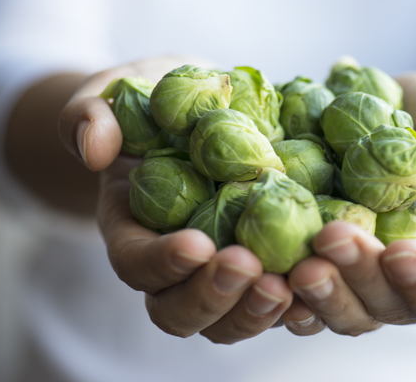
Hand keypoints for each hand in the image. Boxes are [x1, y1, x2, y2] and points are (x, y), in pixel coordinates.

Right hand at [58, 56, 293, 343]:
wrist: (195, 110)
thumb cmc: (148, 102)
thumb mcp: (112, 95)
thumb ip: (90, 114)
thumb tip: (93, 146)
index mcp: (132, 230)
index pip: (136, 263)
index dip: (162, 262)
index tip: (197, 243)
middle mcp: (175, 265)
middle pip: (181, 311)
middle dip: (214, 297)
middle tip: (249, 268)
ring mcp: (221, 270)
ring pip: (231, 319)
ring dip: (258, 310)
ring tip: (290, 284)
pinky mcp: (265, 262)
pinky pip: (280, 299)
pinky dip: (302, 300)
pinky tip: (325, 277)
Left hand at [282, 72, 415, 337]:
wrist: (394, 117)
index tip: (403, 252)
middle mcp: (402, 285)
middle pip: (384, 309)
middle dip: (357, 279)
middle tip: (331, 237)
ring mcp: (354, 280)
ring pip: (335, 311)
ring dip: (313, 293)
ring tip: (292, 262)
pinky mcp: (312, 264)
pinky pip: (293, 292)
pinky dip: (274, 285)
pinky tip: (255, 262)